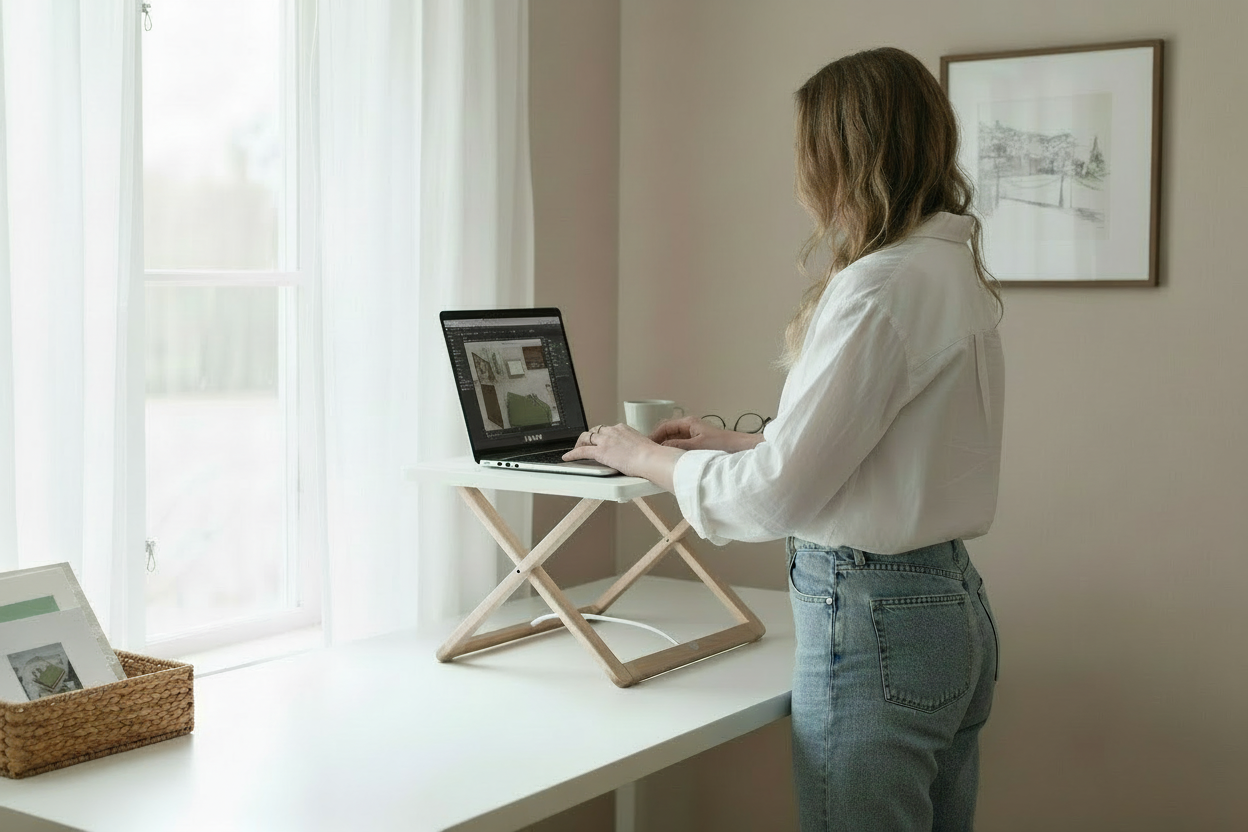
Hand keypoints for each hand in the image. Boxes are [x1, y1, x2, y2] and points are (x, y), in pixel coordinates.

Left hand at [563, 422, 682, 490]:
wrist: (650, 458)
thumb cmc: (652, 455)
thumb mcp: (644, 446)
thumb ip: (638, 448)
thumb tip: (642, 453)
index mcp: (623, 428)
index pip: (608, 430)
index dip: (602, 436)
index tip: (601, 440)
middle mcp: (612, 431)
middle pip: (595, 431)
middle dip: (589, 437)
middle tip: (585, 443)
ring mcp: (605, 441)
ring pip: (586, 438)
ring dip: (579, 443)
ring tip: (576, 449)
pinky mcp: (600, 452)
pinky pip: (581, 451)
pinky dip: (573, 454)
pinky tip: (567, 457)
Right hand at [650, 416, 765, 452]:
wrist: (740, 448)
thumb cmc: (722, 444)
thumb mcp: (695, 447)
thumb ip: (677, 446)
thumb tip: (661, 448)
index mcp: (688, 423)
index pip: (664, 427)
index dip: (653, 436)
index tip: (646, 446)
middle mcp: (690, 426)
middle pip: (667, 433)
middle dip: (658, 442)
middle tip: (650, 453)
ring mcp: (694, 434)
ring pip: (674, 440)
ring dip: (667, 448)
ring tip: (659, 458)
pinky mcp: (698, 443)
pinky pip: (681, 445)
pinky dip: (675, 451)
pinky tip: (672, 460)